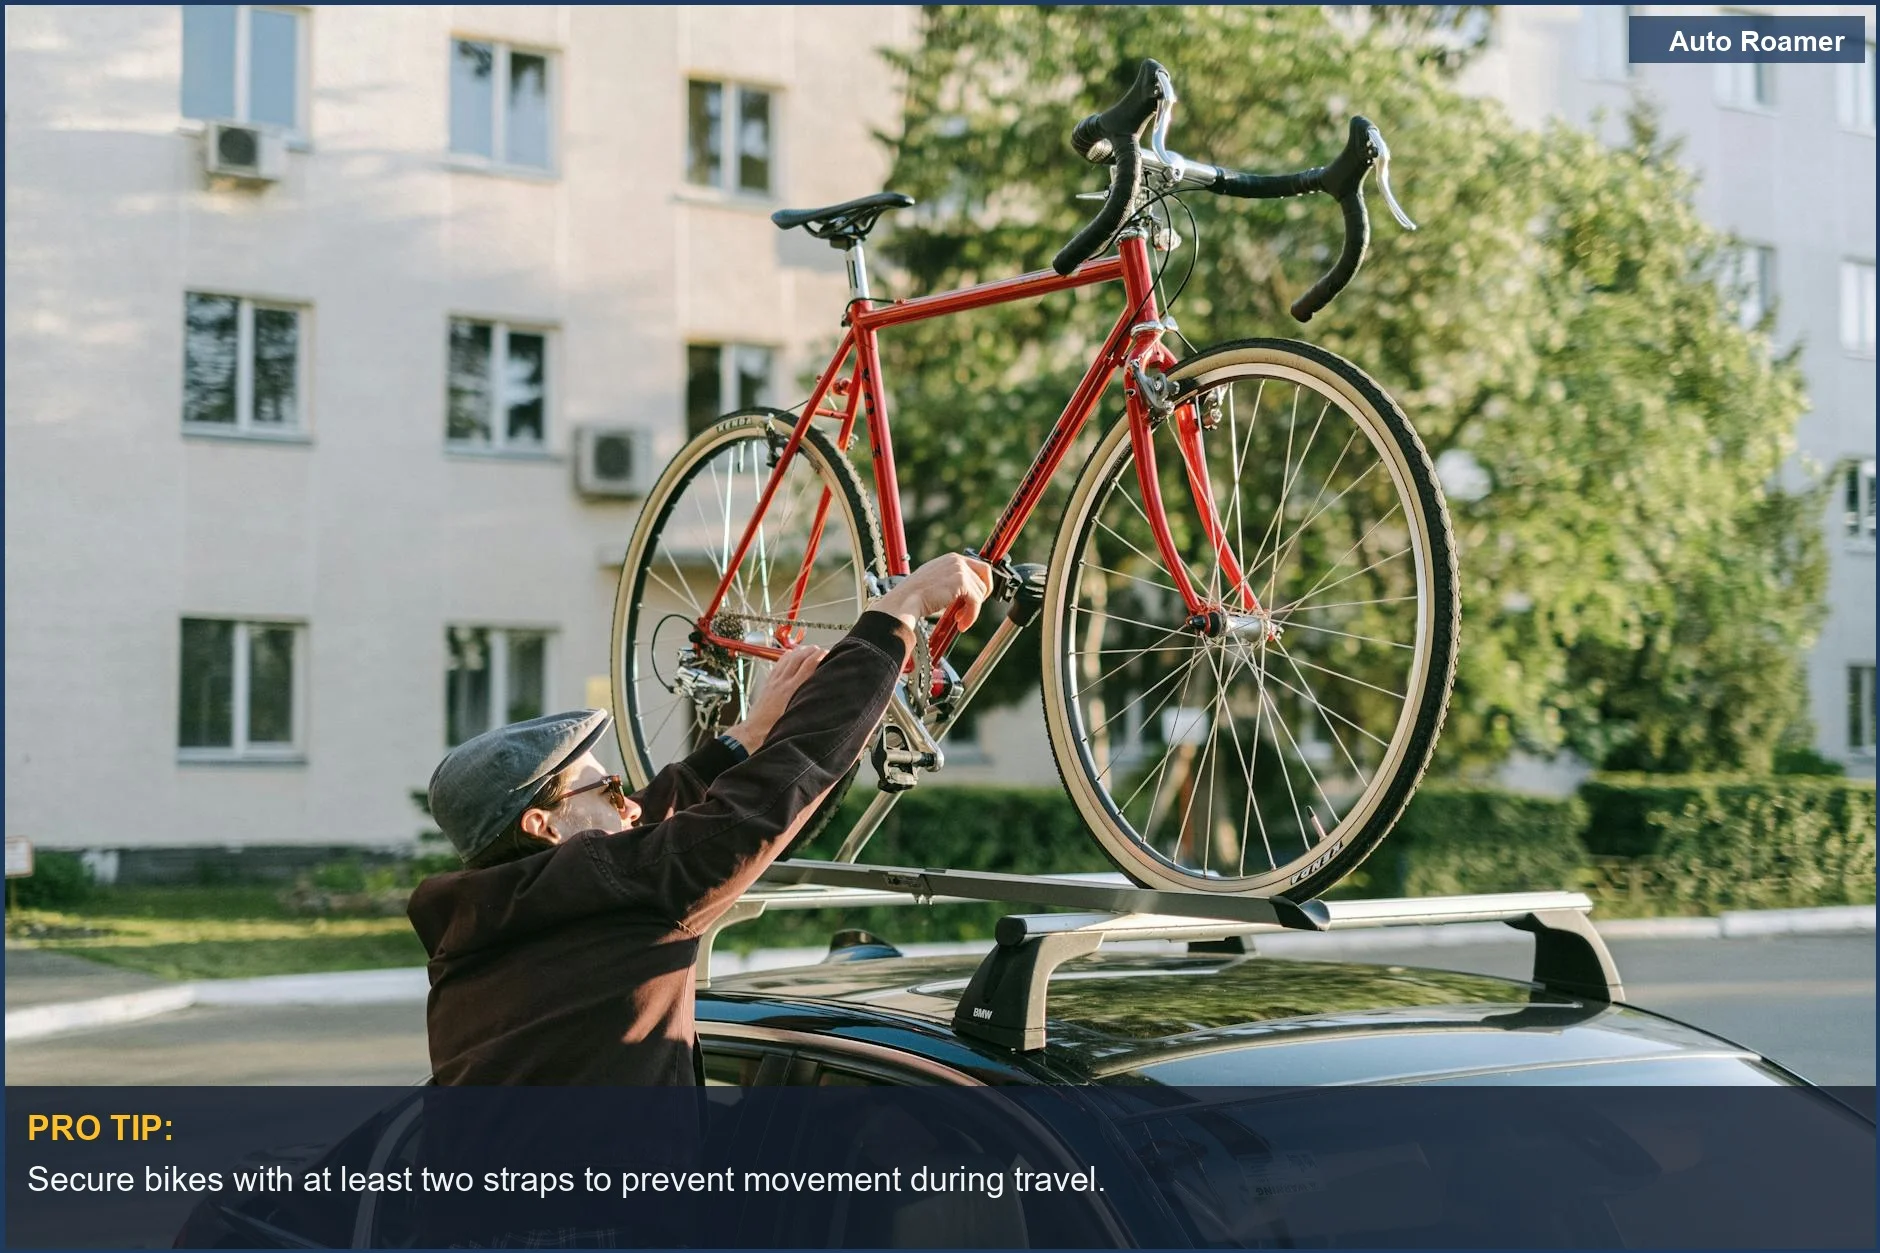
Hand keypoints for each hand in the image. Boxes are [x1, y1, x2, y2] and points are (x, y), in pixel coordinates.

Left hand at [724, 643, 825, 751]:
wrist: (752, 732)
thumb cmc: (773, 730)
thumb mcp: (795, 719)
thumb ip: (808, 708)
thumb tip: (823, 701)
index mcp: (791, 691)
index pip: (807, 666)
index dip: (818, 657)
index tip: (827, 653)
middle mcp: (782, 683)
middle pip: (798, 658)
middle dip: (811, 651)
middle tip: (822, 649)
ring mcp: (774, 682)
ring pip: (788, 659)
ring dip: (800, 652)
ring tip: (809, 649)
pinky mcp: (769, 684)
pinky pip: (778, 665)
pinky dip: (786, 657)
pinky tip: (790, 655)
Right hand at [871, 554, 995, 630]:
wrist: (905, 601)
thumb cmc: (915, 595)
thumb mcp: (936, 582)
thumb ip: (952, 582)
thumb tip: (968, 594)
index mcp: (951, 559)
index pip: (978, 567)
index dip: (980, 584)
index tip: (974, 599)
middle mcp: (957, 560)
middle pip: (985, 574)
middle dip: (983, 594)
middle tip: (973, 608)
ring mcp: (959, 570)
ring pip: (981, 591)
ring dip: (973, 610)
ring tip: (959, 620)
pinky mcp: (961, 582)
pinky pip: (976, 601)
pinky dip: (971, 615)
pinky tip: (961, 624)